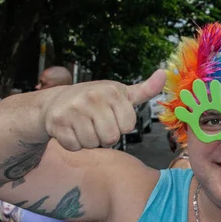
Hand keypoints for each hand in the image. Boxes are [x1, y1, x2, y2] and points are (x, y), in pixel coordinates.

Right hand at [42, 69, 165, 150]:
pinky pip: (74, 147)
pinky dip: (74, 144)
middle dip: (105, 136)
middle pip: (111, 138)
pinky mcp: (57, 123)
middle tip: (97, 124)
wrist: (56, 101)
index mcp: (111, 91)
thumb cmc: (95, 100)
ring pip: (92, 144)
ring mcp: (73, 109)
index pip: (127, 126)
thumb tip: (164, 75)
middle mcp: (92, 97)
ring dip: (89, 141)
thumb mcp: (121, 93)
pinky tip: (71, 130)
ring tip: (84, 126)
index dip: (120, 126)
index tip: (111, 116)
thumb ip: (145, 90)